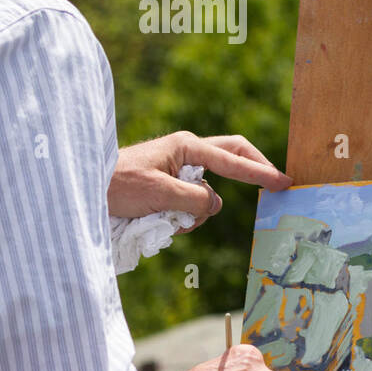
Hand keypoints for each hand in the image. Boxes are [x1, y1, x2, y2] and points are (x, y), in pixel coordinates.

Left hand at [107, 131, 291, 227]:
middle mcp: (186, 154)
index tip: (283, 182)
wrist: (88, 189)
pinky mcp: (169, 185)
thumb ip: (194, 199)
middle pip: (231, 158)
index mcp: (186, 147)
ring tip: (168, 221)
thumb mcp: (160, 193)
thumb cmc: (118, 184)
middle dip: (250, 172)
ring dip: (197, 212)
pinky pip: (191, 203)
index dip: (260, 173)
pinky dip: (183, 218)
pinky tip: (160, 223)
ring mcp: (178, 169)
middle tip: (273, 185)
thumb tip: (213, 205)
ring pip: (208, 192)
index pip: (233, 159)